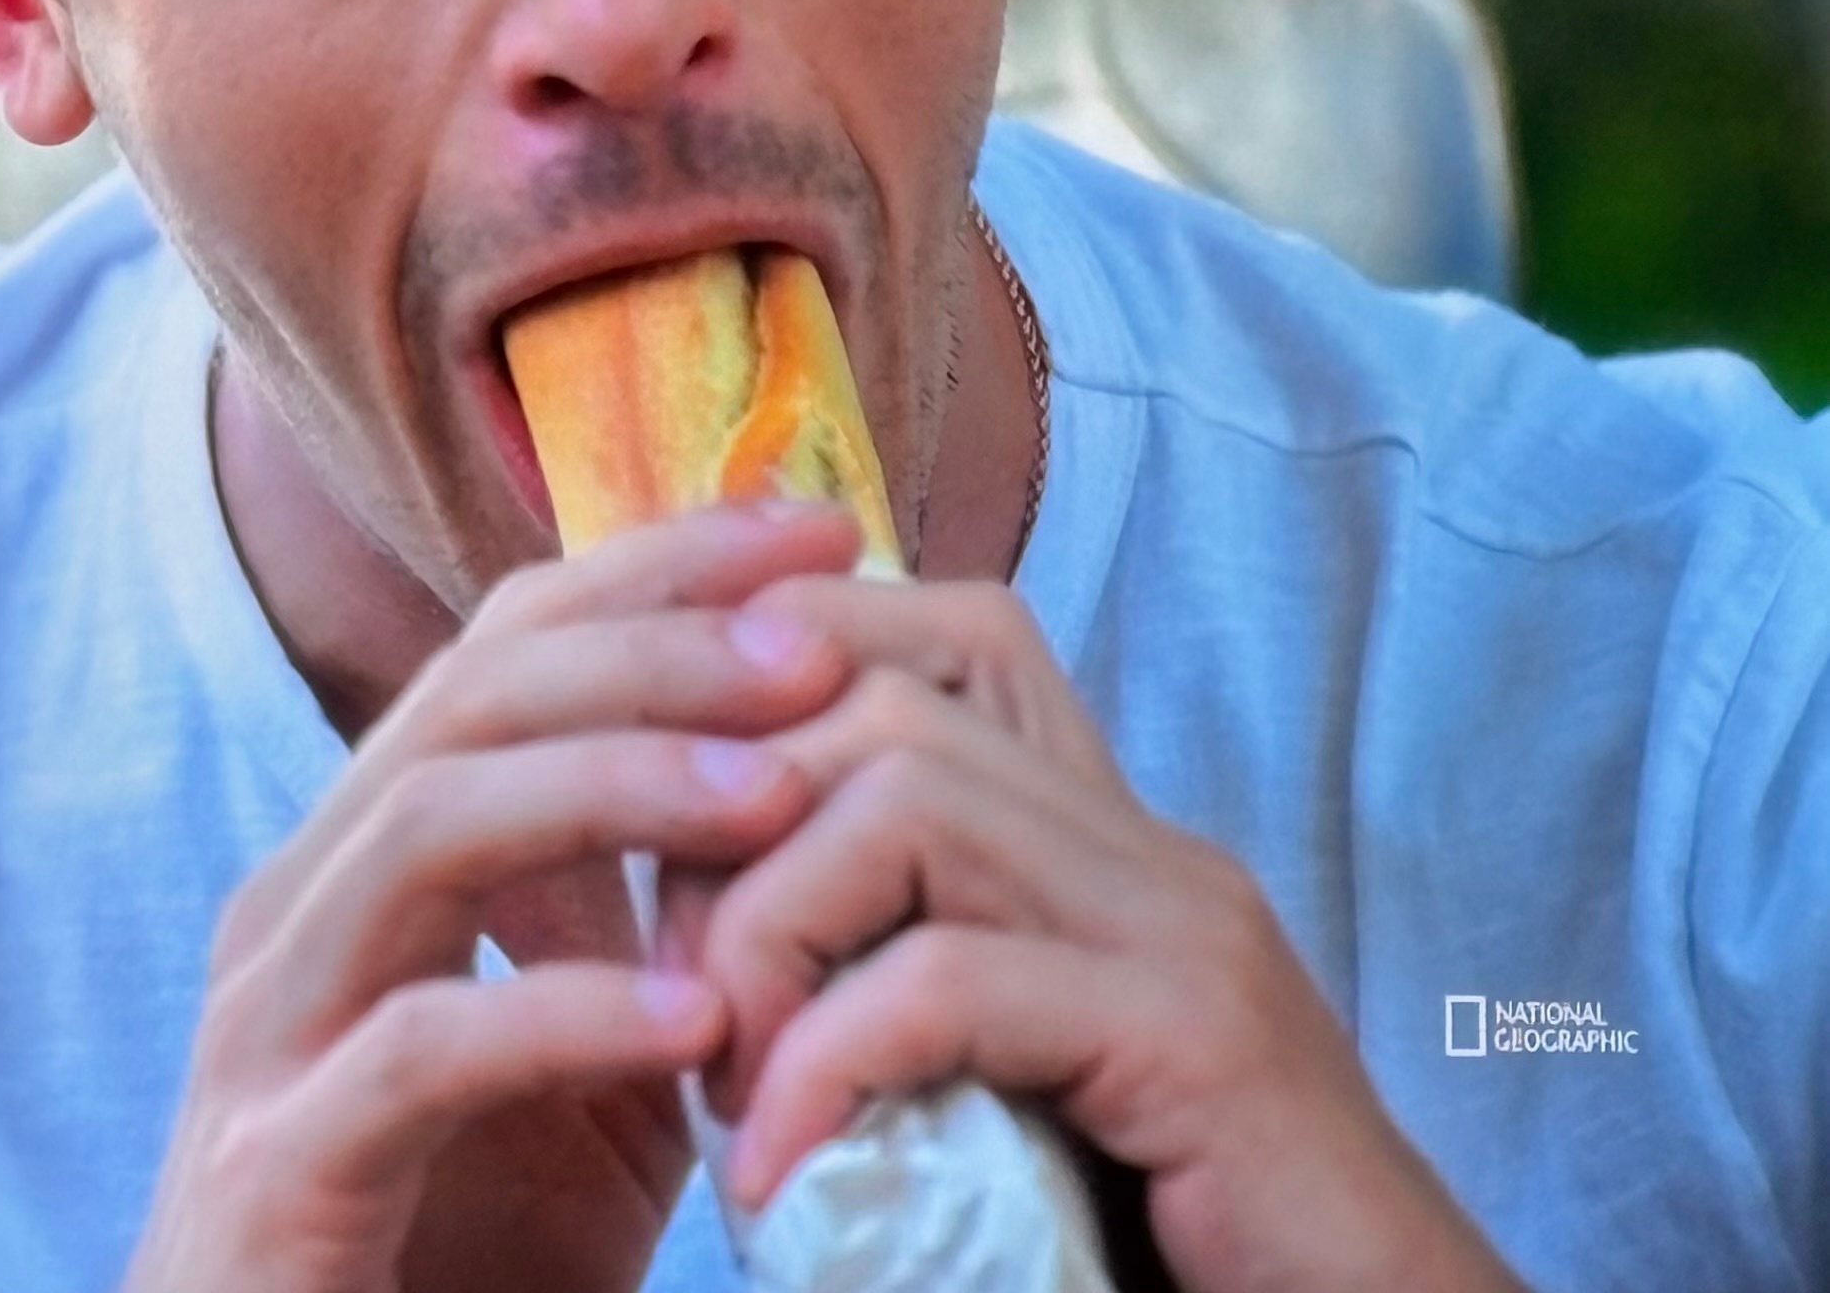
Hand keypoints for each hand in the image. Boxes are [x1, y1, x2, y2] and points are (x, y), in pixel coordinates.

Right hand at [122, 504, 860, 1292]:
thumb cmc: (454, 1244)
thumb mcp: (574, 1060)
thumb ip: (628, 916)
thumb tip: (769, 764)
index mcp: (366, 853)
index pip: (504, 643)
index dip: (656, 569)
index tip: (817, 532)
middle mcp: (300, 904)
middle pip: (468, 698)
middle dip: (652, 649)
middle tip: (816, 645)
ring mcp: (268, 1030)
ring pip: (427, 826)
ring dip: (614, 789)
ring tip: (777, 794)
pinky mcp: (277, 1168)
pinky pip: (421, 1049)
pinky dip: (563, 1013)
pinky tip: (694, 1014)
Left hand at [668, 573, 1525, 1292]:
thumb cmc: (1167, 1248)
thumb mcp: (1005, 1089)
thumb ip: (903, 995)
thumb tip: (698, 954)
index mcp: (1103, 844)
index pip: (932, 638)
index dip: (773, 684)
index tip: (669, 840)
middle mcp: (1148, 851)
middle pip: (882, 695)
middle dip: (730, 826)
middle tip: (675, 997)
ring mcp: (1185, 931)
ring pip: (903, 792)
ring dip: (766, 933)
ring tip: (725, 1081)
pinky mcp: (1200, 1041)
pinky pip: (949, 980)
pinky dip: (824, 1067)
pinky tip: (776, 1172)